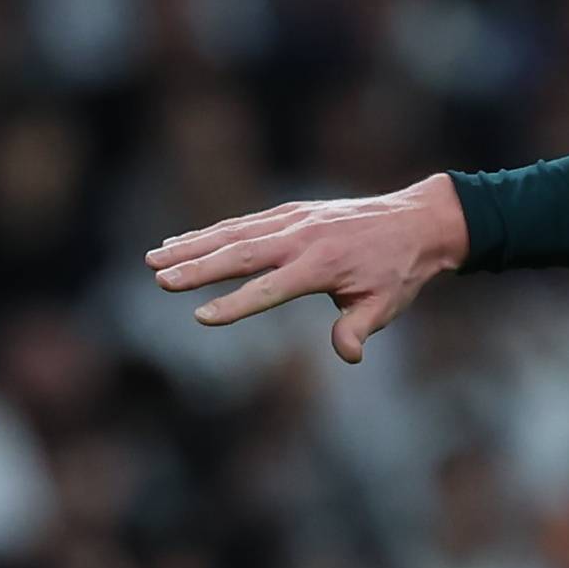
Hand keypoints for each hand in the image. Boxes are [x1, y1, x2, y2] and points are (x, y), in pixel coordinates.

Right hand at [148, 174, 472, 363]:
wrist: (415, 221)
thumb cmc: (398, 272)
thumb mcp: (386, 305)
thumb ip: (359, 329)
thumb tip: (348, 356)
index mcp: (322, 264)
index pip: (270, 289)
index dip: (235, 304)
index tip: (201, 317)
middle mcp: (302, 237)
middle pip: (240, 254)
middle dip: (197, 268)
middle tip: (159, 280)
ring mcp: (293, 220)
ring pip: (233, 233)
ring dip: (191, 246)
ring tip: (153, 260)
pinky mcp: (290, 211)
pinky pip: (243, 222)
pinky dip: (210, 232)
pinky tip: (181, 242)